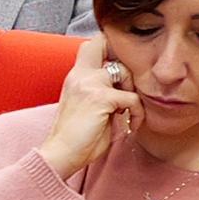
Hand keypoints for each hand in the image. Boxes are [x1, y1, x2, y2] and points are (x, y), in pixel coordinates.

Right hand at [39, 35, 135, 173]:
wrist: (61, 155)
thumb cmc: (76, 138)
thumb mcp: (86, 106)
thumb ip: (101, 91)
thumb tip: (126, 88)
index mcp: (75, 76)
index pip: (92, 45)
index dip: (109, 49)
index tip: (119, 77)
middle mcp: (80, 74)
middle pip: (104, 44)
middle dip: (122, 65)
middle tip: (126, 92)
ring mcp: (90, 84)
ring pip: (125, 72)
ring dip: (133, 92)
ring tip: (129, 112)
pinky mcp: (101, 98)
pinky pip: (132, 98)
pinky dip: (137, 113)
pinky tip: (132, 124)